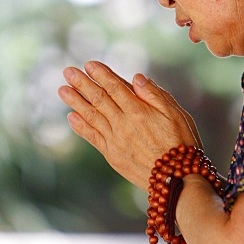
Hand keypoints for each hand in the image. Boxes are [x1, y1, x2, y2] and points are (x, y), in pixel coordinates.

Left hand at [58, 61, 200, 189]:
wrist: (176, 179)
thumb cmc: (181, 143)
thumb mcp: (176, 114)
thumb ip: (156, 95)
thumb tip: (136, 77)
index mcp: (140, 111)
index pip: (116, 88)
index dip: (102, 75)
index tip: (89, 64)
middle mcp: (124, 124)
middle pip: (99, 99)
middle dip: (83, 84)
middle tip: (68, 71)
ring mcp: (116, 140)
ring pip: (92, 116)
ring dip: (76, 102)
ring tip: (62, 90)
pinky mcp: (112, 156)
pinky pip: (93, 138)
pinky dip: (81, 127)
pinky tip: (72, 117)